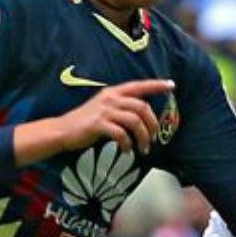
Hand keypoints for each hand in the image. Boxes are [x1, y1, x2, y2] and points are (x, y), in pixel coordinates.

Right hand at [31, 79, 173, 154]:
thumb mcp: (105, 109)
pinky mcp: (98, 124)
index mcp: (113, 92)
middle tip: (153, 138)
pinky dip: (127, 144)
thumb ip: (122, 108)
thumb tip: (143, 116)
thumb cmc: (86, 122)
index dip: (156, 85)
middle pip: (142, 107)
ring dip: (143, 137)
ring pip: (135, 121)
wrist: (63, 130)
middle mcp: (110, 98)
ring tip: (142, 148)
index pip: (139, 85)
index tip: (171, 86)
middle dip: (152, 124)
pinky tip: (126, 151)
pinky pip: (122, 134)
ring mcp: (104, 110)